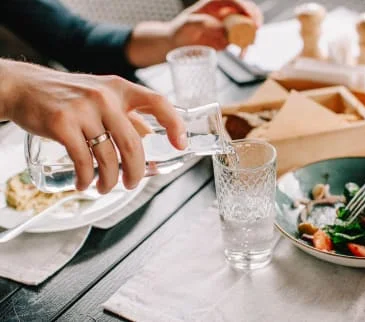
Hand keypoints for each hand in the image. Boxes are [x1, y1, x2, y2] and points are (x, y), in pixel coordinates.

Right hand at [1, 59, 185, 192]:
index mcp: (121, 88)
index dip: (174, 124)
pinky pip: (83, 160)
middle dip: (136, 171)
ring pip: (108, 156)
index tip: (180, 145)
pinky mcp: (62, 123)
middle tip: (132, 183)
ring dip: (110, 180)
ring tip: (105, 187)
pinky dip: (87, 178)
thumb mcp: (103, 97)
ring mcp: (83, 109)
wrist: (24, 87)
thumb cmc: (69, 96)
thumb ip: (128, 117)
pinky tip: (86, 183)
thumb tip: (151, 142)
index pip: (158, 102)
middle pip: (133, 143)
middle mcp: (105, 96)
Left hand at [126, 0, 262, 66]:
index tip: (250, 17)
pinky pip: (241, 42)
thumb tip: (223, 29)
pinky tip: (242, 54)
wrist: (176, 45)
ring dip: (251, 36)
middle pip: (246, 12)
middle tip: (256, 30)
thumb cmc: (179, 31)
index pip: (235, 0)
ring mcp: (227, 26)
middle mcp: (224, 13)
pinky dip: (244, 48)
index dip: (245, 6)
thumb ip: (205, 24)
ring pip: (247, 28)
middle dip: (255, 20)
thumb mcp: (189, 24)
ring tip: (249, 46)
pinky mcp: (228, 39)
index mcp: (215, 3)